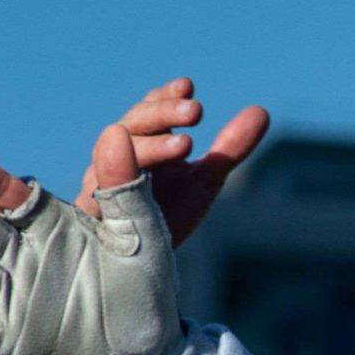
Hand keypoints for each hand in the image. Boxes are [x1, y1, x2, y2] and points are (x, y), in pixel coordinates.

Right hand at [70, 77, 270, 243]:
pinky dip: (112, 178)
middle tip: (196, 111)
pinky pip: (99, 196)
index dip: (165, 99)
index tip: (188, 86)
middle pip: (132, 126)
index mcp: (142, 147)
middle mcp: (116, 159)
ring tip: (184, 145)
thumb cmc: (165, 216)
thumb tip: (262, 111)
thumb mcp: (203, 181)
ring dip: (148, 146)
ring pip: (112, 155)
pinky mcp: (92, 215)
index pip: (150, 113)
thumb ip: (229, 150)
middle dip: (163, 115)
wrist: (138, 268)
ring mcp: (100, 186)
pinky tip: (123, 165)